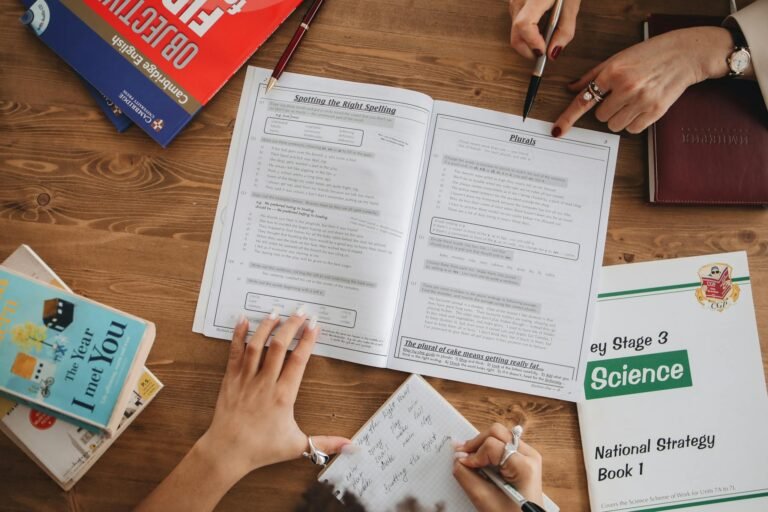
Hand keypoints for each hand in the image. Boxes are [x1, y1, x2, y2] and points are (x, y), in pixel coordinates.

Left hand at [197, 312, 349, 476]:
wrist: (227, 451)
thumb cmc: (261, 449)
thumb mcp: (297, 446)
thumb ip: (325, 443)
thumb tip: (351, 447)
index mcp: (284, 396)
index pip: (299, 361)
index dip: (307, 341)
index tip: (315, 326)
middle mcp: (265, 383)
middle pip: (280, 346)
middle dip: (291, 326)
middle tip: (300, 312)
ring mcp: (246, 379)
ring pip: (257, 345)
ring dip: (267, 326)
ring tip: (276, 312)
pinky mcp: (231, 379)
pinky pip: (235, 352)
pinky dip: (238, 335)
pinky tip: (243, 320)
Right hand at [453, 423, 543, 511]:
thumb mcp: (484, 499)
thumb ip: (467, 476)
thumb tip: (456, 458)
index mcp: (524, 466)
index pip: (492, 446)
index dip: (474, 454)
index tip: (463, 465)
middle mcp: (529, 455)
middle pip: (496, 433)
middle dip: (477, 443)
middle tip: (462, 456)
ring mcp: (527, 454)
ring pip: (499, 435)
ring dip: (481, 445)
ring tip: (471, 459)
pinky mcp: (522, 457)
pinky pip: (502, 444)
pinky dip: (488, 450)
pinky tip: (481, 461)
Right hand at [509, 0, 580, 59]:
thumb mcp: (572, 4)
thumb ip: (564, 30)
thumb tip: (553, 53)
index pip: (524, 25)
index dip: (532, 43)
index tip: (543, 52)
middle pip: (516, 34)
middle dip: (528, 49)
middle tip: (543, 53)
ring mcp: (514, 0)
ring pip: (515, 30)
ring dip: (527, 41)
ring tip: (544, 39)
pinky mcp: (514, 1)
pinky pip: (516, 22)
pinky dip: (526, 32)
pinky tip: (539, 28)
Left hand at [552, 26, 735, 136]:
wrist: (684, 54)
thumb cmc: (650, 54)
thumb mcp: (618, 58)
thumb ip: (592, 76)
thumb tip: (571, 88)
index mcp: (613, 72)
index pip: (584, 100)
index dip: (568, 117)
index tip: (558, 130)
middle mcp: (626, 87)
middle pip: (600, 116)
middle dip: (608, 108)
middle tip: (621, 95)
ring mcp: (641, 100)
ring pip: (615, 125)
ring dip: (620, 117)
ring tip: (633, 100)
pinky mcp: (655, 111)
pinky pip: (632, 129)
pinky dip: (634, 122)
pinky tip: (642, 106)